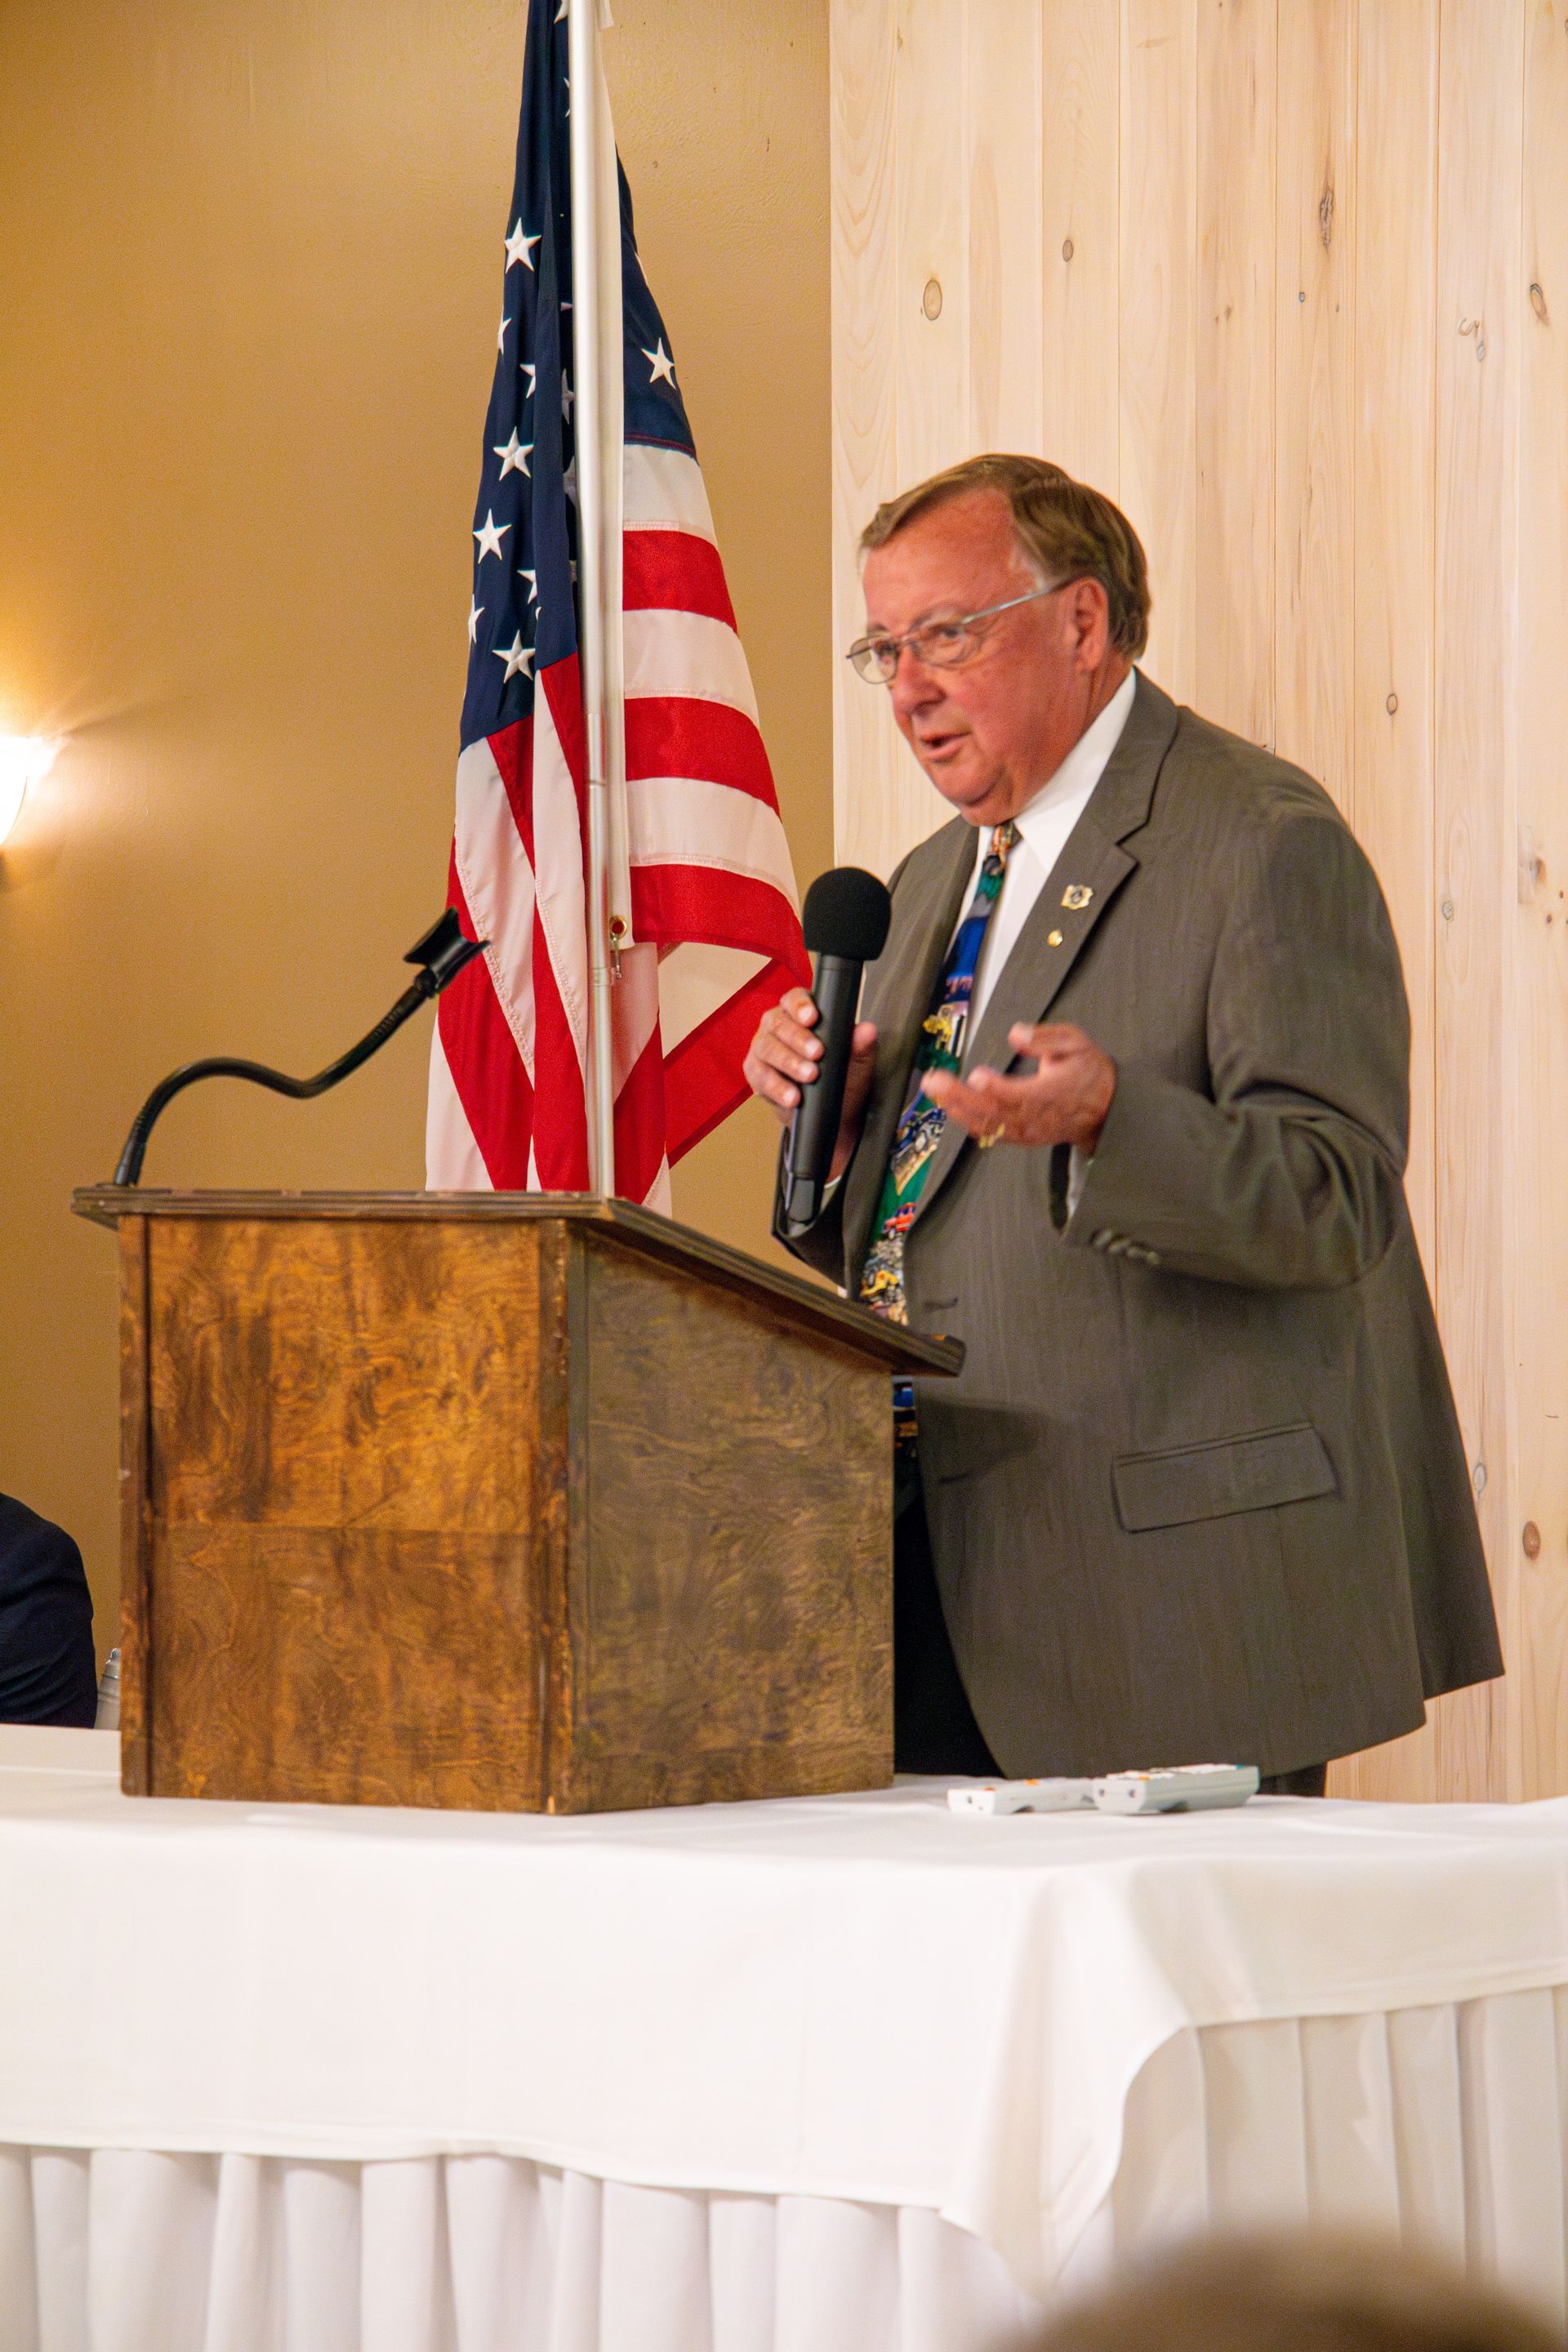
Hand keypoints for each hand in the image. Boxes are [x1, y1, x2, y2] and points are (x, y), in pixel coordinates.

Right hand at [743, 986, 879, 1180]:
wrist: (831, 1110)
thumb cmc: (842, 1076)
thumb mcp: (857, 1062)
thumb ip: (861, 1045)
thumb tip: (868, 1030)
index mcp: (800, 1012)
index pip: (794, 999)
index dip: (800, 1006)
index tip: (812, 1018)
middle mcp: (777, 1025)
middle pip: (778, 1023)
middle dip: (797, 1039)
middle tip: (817, 1053)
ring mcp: (763, 1048)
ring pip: (767, 1049)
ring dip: (789, 1063)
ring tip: (809, 1077)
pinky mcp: (756, 1072)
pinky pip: (760, 1077)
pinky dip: (777, 1087)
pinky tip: (792, 1097)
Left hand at [921, 1022, 1115, 1152]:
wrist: (1103, 1109)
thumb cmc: (1086, 1071)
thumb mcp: (1076, 1043)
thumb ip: (1046, 1038)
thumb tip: (1016, 1034)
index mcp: (1055, 1093)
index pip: (1023, 1095)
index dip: (998, 1088)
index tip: (977, 1075)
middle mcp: (1038, 1117)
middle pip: (996, 1112)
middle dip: (961, 1097)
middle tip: (934, 1081)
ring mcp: (1028, 1131)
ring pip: (988, 1125)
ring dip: (957, 1109)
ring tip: (933, 1089)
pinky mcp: (1019, 1137)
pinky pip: (989, 1132)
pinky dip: (966, 1121)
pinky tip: (947, 1106)